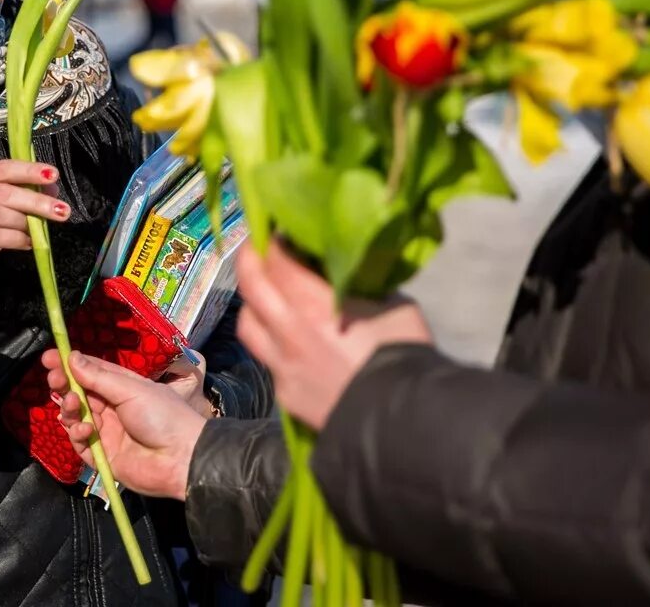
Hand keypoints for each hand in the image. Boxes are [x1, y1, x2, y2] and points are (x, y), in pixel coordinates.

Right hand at [0, 161, 67, 329]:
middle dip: (35, 200)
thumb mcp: (1, 212)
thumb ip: (22, 196)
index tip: (54, 175)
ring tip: (38, 231)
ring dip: (23, 221)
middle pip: (2, 191)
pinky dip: (13, 239)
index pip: (2, 168)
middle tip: (61, 210)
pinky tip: (27, 243)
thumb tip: (52, 187)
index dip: (28, 170)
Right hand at [42, 349, 206, 500]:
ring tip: (74, 404)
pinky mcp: (101, 456)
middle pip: (79, 393)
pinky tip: (87, 430)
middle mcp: (111, 408)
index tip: (49, 357)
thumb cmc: (163, 416)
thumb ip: (98, 377)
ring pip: (76, 417)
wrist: (182, 459)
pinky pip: (80, 443)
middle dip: (64, 385)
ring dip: (70, 408)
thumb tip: (71, 356)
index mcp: (121, 388)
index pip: (90, 372)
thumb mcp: (131, 389)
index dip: (69, 364)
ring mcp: (106, 432)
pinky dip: (78, 434)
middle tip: (54, 378)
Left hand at [236, 244, 431, 430]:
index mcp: (312, 304)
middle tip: (256, 247)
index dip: (274, 240)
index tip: (278, 229)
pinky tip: (286, 341)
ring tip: (262, 295)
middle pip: (251, 285)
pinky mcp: (284, 393)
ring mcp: (281, 365)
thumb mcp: (392, 304)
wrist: (402, 419)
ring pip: (247, 324)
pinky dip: (270, 342)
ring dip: (251, 304)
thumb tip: (347, 272)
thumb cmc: (402, 354)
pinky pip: (267, 359)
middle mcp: (286, 331)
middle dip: (250, 259)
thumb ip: (360, 285)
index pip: (278, 260)